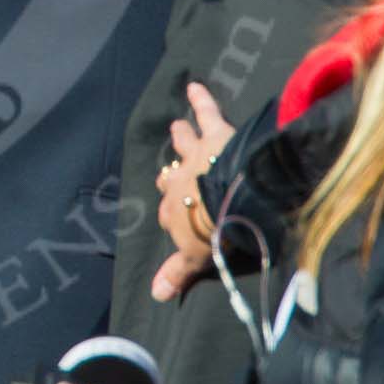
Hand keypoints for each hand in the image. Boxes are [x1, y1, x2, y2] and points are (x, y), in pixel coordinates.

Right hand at [151, 82, 235, 301]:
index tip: (177, 221)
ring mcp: (196, 154)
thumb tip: (154, 296)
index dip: (174, 218)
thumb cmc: (212, 231)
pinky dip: (201, 98)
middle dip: (171, 174)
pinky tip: (196, 86)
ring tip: (177, 125)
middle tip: (171, 170)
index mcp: (173, 211)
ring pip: (184, 142)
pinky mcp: (215, 134)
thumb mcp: (194, 257)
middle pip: (171, 176)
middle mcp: (178, 180)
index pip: (170, 215)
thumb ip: (176, 274)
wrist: (229, 199)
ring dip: (180, 134)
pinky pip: (206, 112)